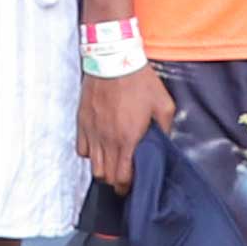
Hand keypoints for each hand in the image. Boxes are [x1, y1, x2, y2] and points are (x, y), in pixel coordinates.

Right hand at [78, 64, 155, 190]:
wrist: (113, 59)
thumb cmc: (139, 81)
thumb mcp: (164, 103)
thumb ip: (166, 128)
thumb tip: (164, 142)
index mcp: (127, 138)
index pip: (122, 176)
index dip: (127, 186)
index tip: (132, 184)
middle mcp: (107, 139)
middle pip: (106, 176)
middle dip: (115, 182)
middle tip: (123, 177)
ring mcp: (92, 131)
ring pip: (93, 166)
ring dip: (103, 169)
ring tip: (112, 163)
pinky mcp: (82, 122)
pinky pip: (81, 149)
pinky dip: (90, 153)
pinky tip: (99, 146)